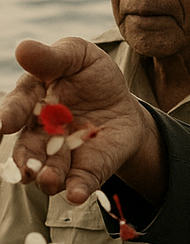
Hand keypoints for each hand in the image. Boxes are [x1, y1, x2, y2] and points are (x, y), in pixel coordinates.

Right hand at [0, 38, 157, 203]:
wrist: (122, 102)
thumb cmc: (91, 74)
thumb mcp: (78, 55)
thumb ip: (52, 56)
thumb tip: (23, 48)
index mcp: (32, 99)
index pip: (17, 107)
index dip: (9, 115)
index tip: (3, 124)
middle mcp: (40, 131)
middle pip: (27, 147)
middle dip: (25, 158)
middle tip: (26, 167)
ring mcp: (62, 152)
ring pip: (49, 168)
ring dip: (47, 177)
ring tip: (48, 181)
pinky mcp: (86, 168)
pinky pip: (80, 181)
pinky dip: (77, 189)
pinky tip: (76, 195)